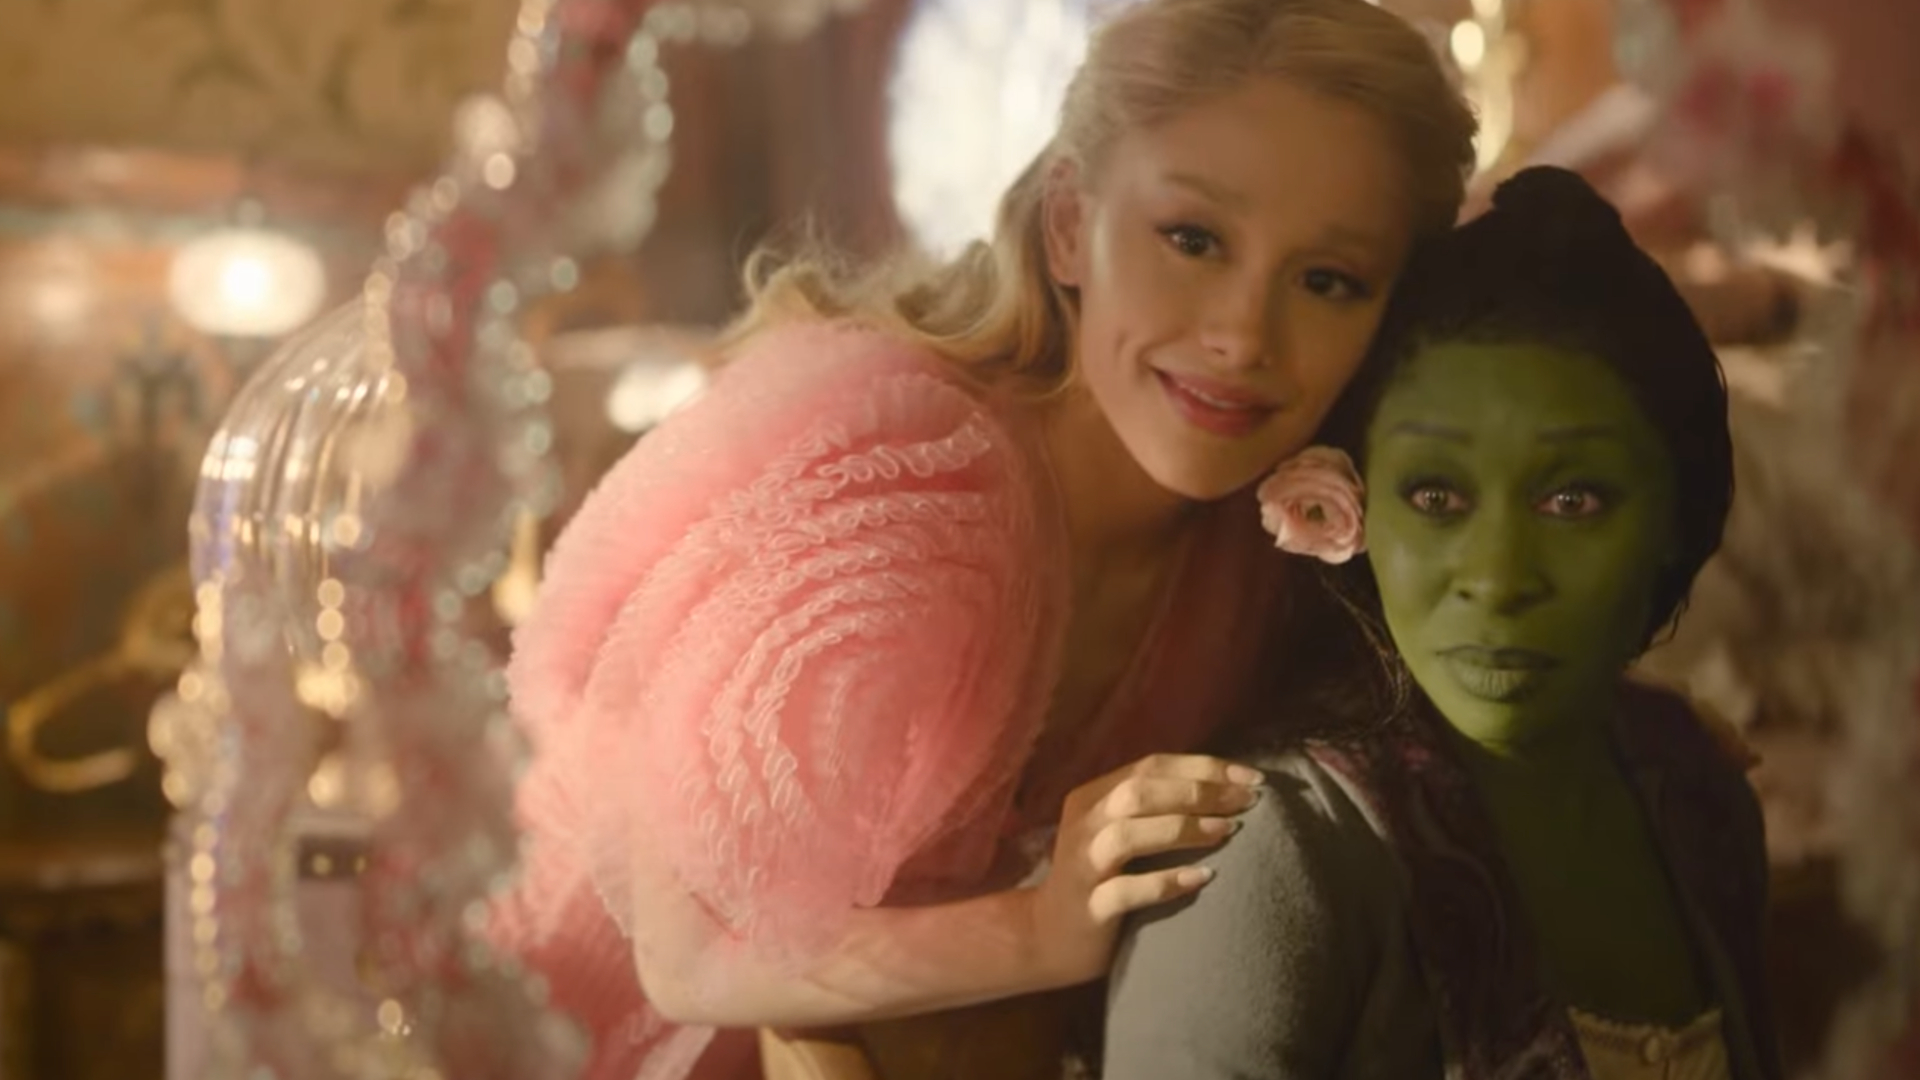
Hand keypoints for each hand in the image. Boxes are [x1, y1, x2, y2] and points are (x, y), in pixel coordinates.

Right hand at [1024, 753, 1263, 986]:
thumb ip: (1153, 809)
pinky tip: (1204, 879)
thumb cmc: (1101, 879)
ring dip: (1183, 829)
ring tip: (1229, 831)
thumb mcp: (1118, 832)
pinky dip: (1166, 882)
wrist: (1049, 936)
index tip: (1251, 778)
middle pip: (1139, 792)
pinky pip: (1125, 891)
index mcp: (1092, 796)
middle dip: (1200, 792)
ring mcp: (1082, 866)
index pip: (1150, 766)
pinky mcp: (1088, 907)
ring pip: (1128, 835)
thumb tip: (1227, 790)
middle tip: (1248, 803)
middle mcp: (1084, 824)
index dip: (1204, 767)